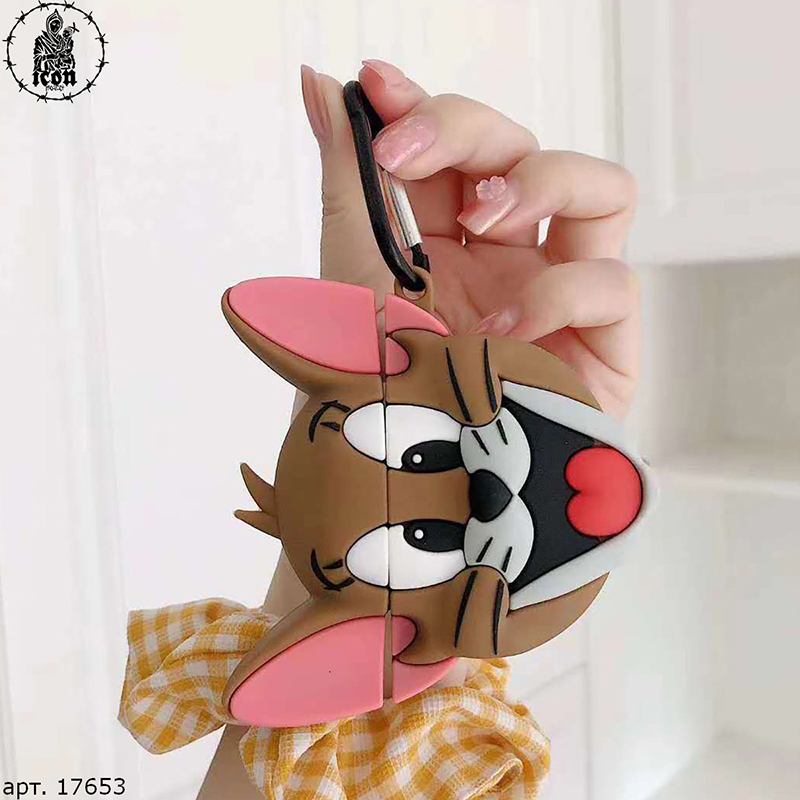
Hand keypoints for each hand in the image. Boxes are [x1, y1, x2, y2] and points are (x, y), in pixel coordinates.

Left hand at [301, 59, 639, 420]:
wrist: (406, 491)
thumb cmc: (377, 393)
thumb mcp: (353, 277)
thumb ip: (346, 179)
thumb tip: (317, 84)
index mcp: (448, 242)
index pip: (456, 151)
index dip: (425, 108)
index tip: (376, 86)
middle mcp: (508, 258)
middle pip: (523, 152)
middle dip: (468, 133)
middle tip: (407, 154)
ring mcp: (558, 295)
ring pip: (600, 191)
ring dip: (541, 182)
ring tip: (481, 222)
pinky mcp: (601, 343)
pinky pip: (610, 281)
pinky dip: (556, 294)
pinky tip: (504, 329)